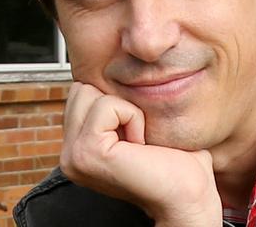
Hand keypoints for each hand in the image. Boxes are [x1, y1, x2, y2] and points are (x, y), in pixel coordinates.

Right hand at [60, 82, 221, 226]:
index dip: (116, 100)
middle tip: (137, 137)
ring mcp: (72, 156)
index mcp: (76, 145)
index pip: (82, 90)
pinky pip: (108, 105)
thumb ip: (115, 102)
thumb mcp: (136, 122)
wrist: (188, 195)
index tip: (135, 135)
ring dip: (127, 109)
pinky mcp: (86, 152)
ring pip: (92, 91)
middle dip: (117, 102)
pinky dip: (133, 118)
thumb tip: (122, 59)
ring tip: (139, 142)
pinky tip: (140, 145)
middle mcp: (68, 153)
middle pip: (83, 86)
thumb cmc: (174, 159)